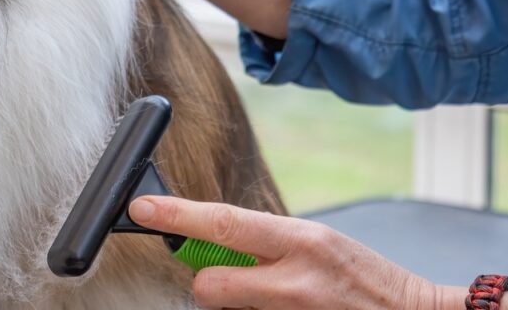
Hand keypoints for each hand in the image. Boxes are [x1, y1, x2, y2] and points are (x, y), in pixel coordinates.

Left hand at [129, 196, 451, 309]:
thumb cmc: (365, 279)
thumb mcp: (317, 243)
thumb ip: (265, 243)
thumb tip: (214, 241)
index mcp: (301, 240)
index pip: (223, 222)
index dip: (176, 215)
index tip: (142, 207)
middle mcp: (296, 279)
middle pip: (209, 284)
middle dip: (207, 282)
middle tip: (229, 278)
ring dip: (239, 305)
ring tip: (281, 298)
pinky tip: (292, 309)